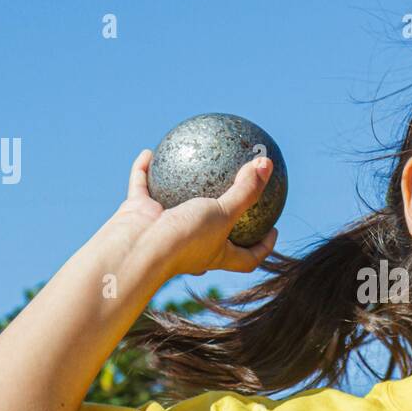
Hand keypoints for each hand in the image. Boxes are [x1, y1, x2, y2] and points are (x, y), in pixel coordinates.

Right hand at [108, 148, 278, 279]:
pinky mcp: (138, 215)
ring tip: (192, 168)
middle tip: (235, 196)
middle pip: (212, 235)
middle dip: (221, 219)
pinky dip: (143, 171)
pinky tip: (150, 153)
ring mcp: (162, 231)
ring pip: (173, 208)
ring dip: (180, 191)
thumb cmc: (186, 238)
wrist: (138, 250)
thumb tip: (267, 164)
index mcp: (216, 254)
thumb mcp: (225, 214)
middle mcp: (190, 246)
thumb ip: (246, 191)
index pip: (246, 258)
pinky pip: (141, 187)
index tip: (273, 229)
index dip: (262, 247)